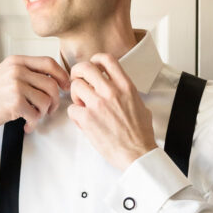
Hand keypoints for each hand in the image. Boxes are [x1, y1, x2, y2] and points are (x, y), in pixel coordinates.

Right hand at [0, 56, 69, 133]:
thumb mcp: (5, 73)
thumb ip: (26, 72)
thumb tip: (52, 79)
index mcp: (16, 61)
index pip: (49, 63)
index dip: (62, 75)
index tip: (65, 86)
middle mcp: (17, 71)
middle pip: (51, 85)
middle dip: (55, 101)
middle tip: (49, 109)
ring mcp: (16, 86)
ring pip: (46, 100)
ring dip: (43, 113)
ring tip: (34, 117)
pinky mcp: (15, 103)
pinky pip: (36, 114)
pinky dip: (33, 123)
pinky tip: (26, 125)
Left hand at [67, 53, 155, 170]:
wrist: (138, 153)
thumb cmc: (140, 134)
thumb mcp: (140, 105)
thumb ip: (127, 94)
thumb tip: (120, 91)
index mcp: (125, 86)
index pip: (106, 59)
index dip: (95, 60)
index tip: (92, 66)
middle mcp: (111, 91)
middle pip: (85, 68)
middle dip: (77, 73)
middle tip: (77, 82)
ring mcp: (98, 104)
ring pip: (75, 86)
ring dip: (76, 95)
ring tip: (83, 106)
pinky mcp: (87, 119)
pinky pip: (72, 109)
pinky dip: (75, 115)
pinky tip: (83, 121)